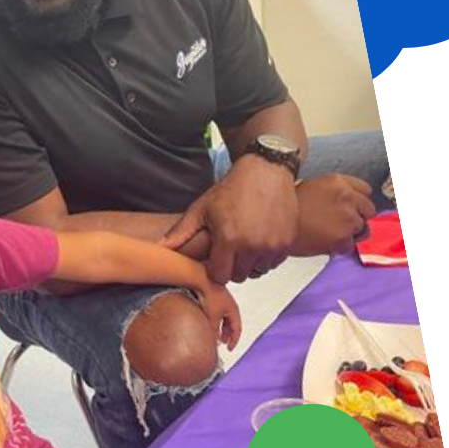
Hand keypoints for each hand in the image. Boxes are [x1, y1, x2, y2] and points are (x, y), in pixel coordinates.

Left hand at [162, 157, 298, 284]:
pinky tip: (259, 239)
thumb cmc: (232, 189)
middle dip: (232, 267)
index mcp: (229, 239)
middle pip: (238, 276)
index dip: (215, 269)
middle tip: (229, 249)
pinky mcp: (287, 243)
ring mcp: (273, 245)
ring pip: (257, 271)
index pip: (219, 276)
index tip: (214, 258)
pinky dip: (266, 256)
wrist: (266, 171)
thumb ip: (181, 232)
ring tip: (245, 242)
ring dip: (250, 263)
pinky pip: (273, 263)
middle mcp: (253, 246)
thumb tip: (161, 248)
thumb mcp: (202, 208)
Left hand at [198, 283, 241, 350]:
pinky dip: (215, 320)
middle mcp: (230, 305)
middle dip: (227, 334)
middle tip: (222, 343)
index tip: (229, 348)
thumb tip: (214, 342)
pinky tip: (207, 322)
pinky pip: (217, 313)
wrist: (201, 280)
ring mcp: (222, 301)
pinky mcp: (214, 297)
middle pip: (231, 324)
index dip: (234, 340)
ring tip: (214, 334)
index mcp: (234, 310)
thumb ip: (214, 331)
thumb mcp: (212, 318)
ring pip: (224, 318)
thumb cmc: (210, 296)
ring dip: (220, 328)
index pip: (237, 329)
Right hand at [291, 174, 375, 256]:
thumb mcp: (310, 187)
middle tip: (340, 223)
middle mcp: (346, 197)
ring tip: (328, 233)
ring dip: (348, 233)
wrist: (272, 224)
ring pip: (361, 230)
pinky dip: (338, 247)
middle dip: (357, 217)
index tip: (352, 207)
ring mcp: (347, 218)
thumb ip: (332, 192)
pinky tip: (323, 242)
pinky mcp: (343, 238)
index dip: (357, 201)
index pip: (365, 190)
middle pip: (368, 210)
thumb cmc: (286, 207)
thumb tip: (342, 203)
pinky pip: (349, 246)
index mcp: (338, 181)